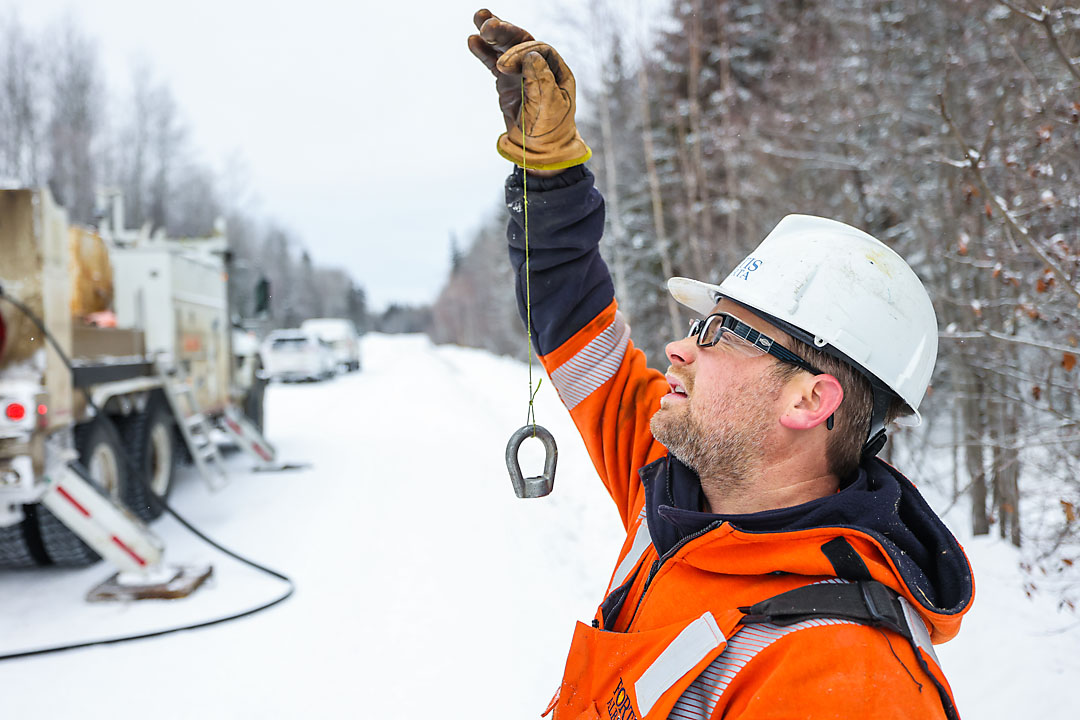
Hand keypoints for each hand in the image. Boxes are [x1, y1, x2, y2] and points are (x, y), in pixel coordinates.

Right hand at [468, 9, 590, 170]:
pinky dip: (483, 52)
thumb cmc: (550, 129)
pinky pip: (494, 62)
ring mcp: (521, 71)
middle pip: (521, 41)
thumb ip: (541, 80)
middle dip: (504, 32)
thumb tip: (530, 55)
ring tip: (478, 18)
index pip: (537, 51)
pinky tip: (472, 41)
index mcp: (555, 69)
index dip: (520, 53)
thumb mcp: (549, 107)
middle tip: (487, 24)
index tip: (504, 66)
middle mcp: (538, 66)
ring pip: (506, 48)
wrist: (538, 150)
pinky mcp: (506, 80)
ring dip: (493, 33)